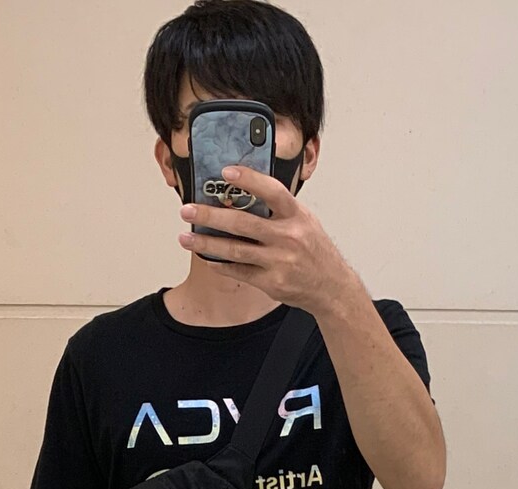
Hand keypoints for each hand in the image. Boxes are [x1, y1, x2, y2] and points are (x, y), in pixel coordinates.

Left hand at [178, 164, 358, 318]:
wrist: (332, 287)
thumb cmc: (315, 250)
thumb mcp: (305, 221)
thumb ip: (279, 208)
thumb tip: (244, 193)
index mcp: (297, 216)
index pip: (272, 191)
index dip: (249, 179)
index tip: (225, 173)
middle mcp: (288, 237)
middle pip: (243, 223)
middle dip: (210, 216)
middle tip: (187, 210)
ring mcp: (279, 262)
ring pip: (235, 250)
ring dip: (206, 243)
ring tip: (185, 237)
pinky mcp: (272, 283)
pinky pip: (240, 272)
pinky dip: (221, 265)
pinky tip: (207, 258)